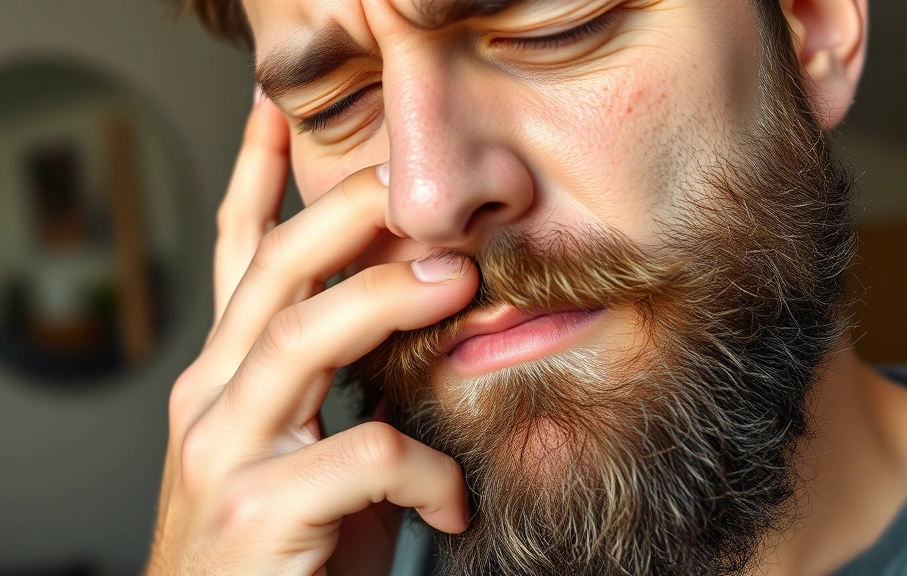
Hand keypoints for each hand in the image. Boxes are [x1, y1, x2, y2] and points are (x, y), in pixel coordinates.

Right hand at [144, 92, 476, 575]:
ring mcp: (224, 453)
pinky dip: (424, 469)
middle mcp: (211, 400)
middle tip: (409, 181)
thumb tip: (409, 320)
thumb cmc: (285, 554)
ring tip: (455, 282)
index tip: (277, 112)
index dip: (255, 178)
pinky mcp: (258, 511)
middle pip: (271, 273)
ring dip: (382, 300)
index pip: (238, 259)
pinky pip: (363, 455)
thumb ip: (338, 388)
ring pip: (300, 337)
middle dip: (343, 214)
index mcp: (226, 379)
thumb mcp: (308, 453)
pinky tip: (453, 499)